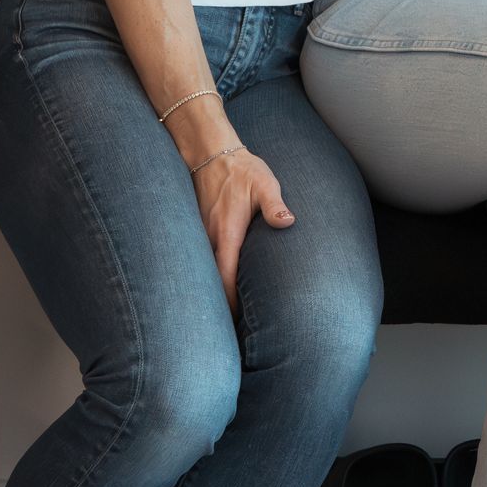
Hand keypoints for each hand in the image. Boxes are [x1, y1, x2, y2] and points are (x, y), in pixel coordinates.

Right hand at [191, 146, 294, 311]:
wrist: (212, 153)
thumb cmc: (243, 170)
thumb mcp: (264, 183)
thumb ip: (275, 205)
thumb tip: (288, 222)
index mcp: (226, 232)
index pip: (225, 277)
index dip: (230, 304)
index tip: (238, 325)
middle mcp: (209, 238)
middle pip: (211, 283)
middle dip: (220, 308)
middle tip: (234, 333)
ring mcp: (201, 236)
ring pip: (204, 275)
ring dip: (214, 294)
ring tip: (227, 321)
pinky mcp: (199, 232)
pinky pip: (202, 262)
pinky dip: (209, 279)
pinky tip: (218, 290)